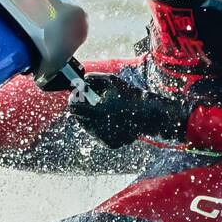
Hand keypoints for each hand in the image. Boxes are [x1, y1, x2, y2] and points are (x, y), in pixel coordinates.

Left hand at [69, 72, 190, 147]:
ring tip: (102, 111)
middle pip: (78, 118)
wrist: (148, 113)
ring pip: (87, 128)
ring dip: (89, 119)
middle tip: (88, 104)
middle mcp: (98, 126)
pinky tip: (110, 120)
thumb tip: (80, 80)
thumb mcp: (111, 81)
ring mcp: (104, 137)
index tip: (76, 97)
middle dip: (81, 110)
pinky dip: (101, 128)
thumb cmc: (129, 94)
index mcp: (96, 110)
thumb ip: (93, 78)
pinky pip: (98, 135)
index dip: (73, 100)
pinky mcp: (110, 144)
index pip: (73, 107)